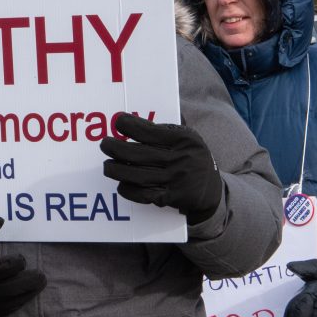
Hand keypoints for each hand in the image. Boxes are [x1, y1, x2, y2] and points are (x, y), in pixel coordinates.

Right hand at [0, 218, 46, 316]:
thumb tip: (0, 220)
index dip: (14, 264)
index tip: (20, 258)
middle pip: (7, 290)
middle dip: (27, 282)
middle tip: (41, 275)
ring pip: (7, 304)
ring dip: (26, 295)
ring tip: (38, 285)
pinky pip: (1, 313)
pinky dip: (15, 305)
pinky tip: (25, 297)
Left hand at [101, 113, 221, 223]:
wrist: (212, 190)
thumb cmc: (193, 158)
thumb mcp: (189, 138)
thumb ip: (169, 128)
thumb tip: (140, 118)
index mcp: (184, 140)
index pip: (151, 131)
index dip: (131, 125)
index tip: (118, 122)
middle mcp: (180, 159)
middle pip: (140, 154)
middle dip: (116, 148)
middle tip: (105, 144)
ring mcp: (176, 180)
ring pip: (138, 175)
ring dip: (117, 170)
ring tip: (107, 166)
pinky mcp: (171, 198)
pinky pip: (144, 195)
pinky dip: (129, 190)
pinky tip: (121, 184)